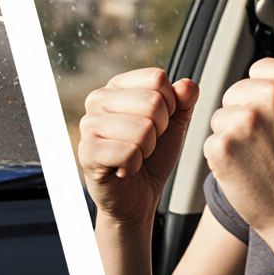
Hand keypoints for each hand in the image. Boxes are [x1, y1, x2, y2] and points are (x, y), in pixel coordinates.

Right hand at [78, 68, 199, 227]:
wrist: (137, 195)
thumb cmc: (152, 157)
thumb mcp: (174, 125)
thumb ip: (183, 101)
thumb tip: (187, 85)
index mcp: (118, 86)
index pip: (157, 79)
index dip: (170, 105)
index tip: (160, 123)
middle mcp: (98, 99)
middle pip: (153, 102)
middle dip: (160, 130)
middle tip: (145, 143)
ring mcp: (88, 124)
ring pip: (142, 129)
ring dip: (147, 150)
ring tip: (134, 156)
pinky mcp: (86, 152)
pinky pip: (128, 153)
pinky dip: (133, 166)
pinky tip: (122, 168)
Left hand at [203, 59, 273, 237]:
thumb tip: (271, 69)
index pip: (256, 72)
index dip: (261, 98)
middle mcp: (271, 94)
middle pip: (233, 93)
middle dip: (244, 116)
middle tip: (268, 145)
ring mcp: (245, 120)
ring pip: (220, 118)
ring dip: (232, 137)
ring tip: (259, 159)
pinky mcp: (222, 145)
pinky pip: (211, 141)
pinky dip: (222, 158)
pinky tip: (246, 171)